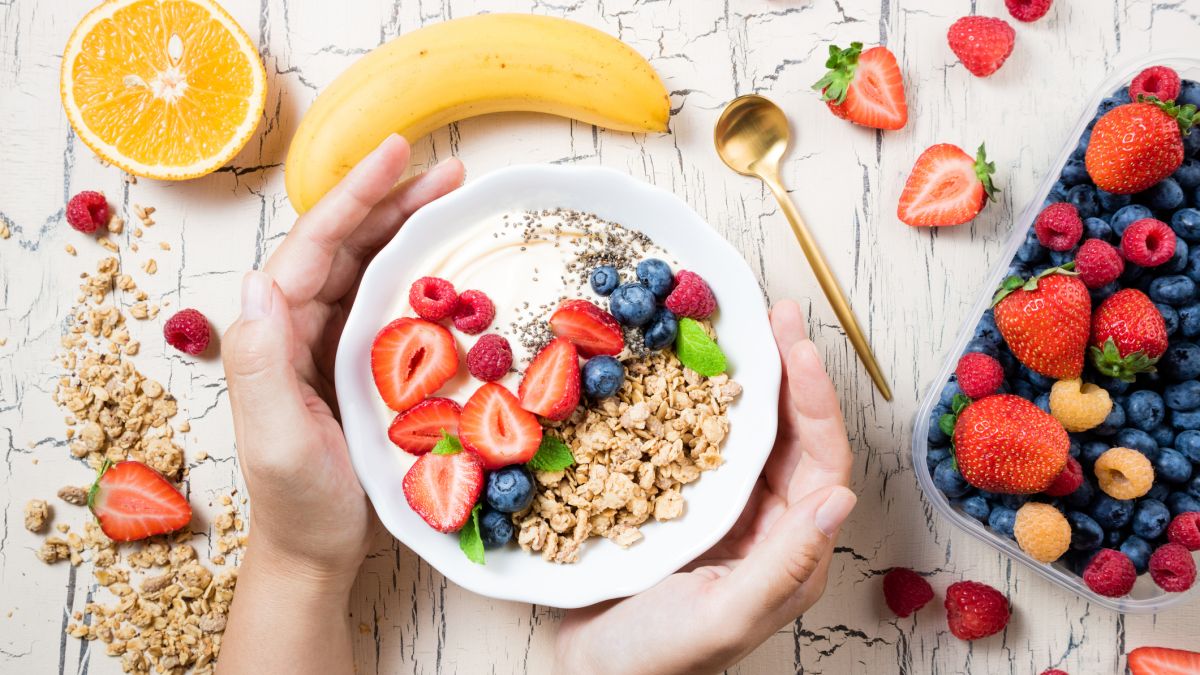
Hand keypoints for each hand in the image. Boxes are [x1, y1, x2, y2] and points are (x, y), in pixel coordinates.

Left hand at [218, 135, 462, 674]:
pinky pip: (384, 299)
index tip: (397, 153)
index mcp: (273, 332)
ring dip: (405, 226)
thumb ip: (261, 362)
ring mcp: (327, 341)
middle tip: (446, 169)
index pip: (313, 245)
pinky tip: (445, 259)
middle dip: (390, 198)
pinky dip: (414, 270)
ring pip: (366, 263)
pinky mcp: (354, 360)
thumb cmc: (300, 504)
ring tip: (452, 197)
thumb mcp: (277, 441)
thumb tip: (260, 279)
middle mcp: (296, 326)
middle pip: (343, 242)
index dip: (355, 194)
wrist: (317, 550)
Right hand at [555, 300, 856, 674]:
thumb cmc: (658, 660)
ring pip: (746, 431)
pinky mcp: (681, 503)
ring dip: (746, 380)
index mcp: (790, 550)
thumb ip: (784, 563)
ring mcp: (724, 511)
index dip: (814, 399)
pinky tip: (682, 371)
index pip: (820, 461)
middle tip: (773, 313)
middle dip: (787, 371)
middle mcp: (766, 524)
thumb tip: (840, 498)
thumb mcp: (724, 616)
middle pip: (789, 434)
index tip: (798, 343)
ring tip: (738, 327)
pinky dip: (696, 403)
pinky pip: (699, 441)